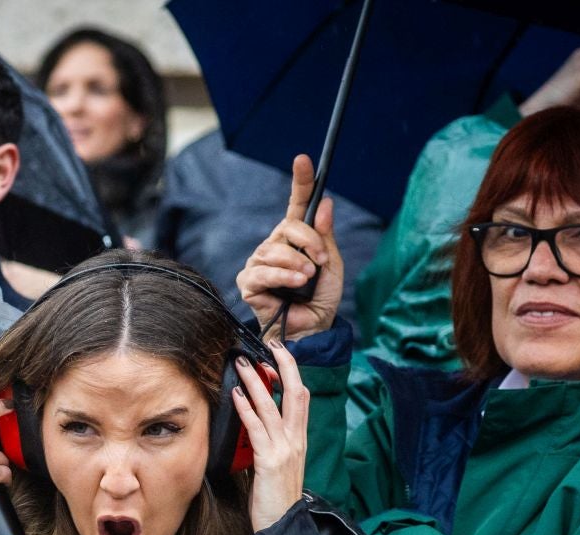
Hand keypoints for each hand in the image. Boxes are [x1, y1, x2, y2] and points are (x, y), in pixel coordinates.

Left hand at [233, 343, 309, 531]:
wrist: (282, 526)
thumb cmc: (277, 499)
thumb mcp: (279, 466)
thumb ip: (274, 443)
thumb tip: (259, 425)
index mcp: (300, 440)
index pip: (302, 398)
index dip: (292, 374)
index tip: (280, 355)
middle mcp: (296, 440)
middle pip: (295, 393)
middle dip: (284, 365)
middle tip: (272, 345)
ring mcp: (285, 449)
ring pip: (272, 406)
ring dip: (256, 381)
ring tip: (243, 363)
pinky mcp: (270, 461)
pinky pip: (257, 428)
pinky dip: (247, 409)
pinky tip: (237, 395)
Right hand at [238, 155, 342, 341]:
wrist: (312, 329)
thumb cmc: (320, 298)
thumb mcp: (331, 264)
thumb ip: (325, 236)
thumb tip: (325, 204)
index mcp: (295, 238)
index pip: (296, 204)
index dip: (300, 181)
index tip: (303, 160)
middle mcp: (274, 246)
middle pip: (288, 226)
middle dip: (309, 241)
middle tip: (322, 261)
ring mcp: (259, 263)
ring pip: (275, 248)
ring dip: (297, 263)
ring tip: (308, 278)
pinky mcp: (248, 282)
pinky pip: (263, 271)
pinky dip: (282, 276)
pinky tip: (295, 284)